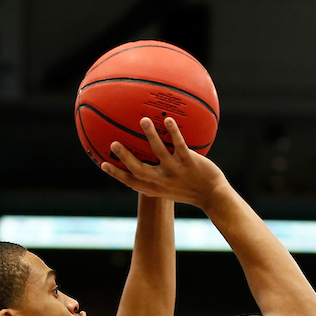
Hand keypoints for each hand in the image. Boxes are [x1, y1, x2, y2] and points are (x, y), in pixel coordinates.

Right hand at [101, 117, 229, 210]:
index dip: (116, 174)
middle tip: (114, 143)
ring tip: (143, 120)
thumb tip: (147, 163)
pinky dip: (173, 133)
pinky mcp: (189, 163)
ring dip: (150, 136)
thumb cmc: (191, 189)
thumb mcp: (170, 188)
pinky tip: (168, 119)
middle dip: (125, 157)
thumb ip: (157, 178)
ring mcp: (176, 171)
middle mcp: (162, 180)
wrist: (213, 196)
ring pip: (160, 153)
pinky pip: (180, 145)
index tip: (102, 163)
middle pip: (139, 169)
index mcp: (155, 187)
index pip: (131, 182)